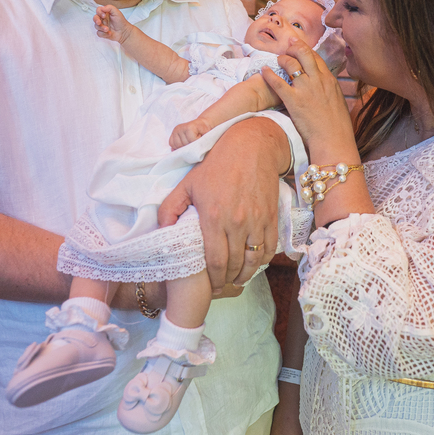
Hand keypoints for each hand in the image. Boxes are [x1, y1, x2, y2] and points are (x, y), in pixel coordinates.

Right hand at [94, 5, 132, 42]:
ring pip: (96, 26)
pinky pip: (99, 33)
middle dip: (96, 20)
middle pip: (95, 18)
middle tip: (99, 23)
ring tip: (108, 29)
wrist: (124, 32)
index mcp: (105, 13)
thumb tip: (102, 7)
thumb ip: (109, 7)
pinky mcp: (102, 33)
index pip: (98, 10)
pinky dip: (104, 34)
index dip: (99, 12)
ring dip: (102, 28)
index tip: (104, 15)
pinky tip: (109, 33)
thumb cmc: (121, 21)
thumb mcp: (116, 12)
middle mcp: (103, 19)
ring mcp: (102, 26)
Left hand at [158, 119, 289, 292]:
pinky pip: (269, 248)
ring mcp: (257, 221)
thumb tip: (162, 230)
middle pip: (235, 265)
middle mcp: (236, 223)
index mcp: (214, 217)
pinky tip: (254, 264)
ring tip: (237, 279)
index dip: (214, 280)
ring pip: (254, 261)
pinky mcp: (271, 217)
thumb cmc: (217, 164)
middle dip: (228, 281)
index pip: (215, 261)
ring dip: (246, 275)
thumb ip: (170, 207)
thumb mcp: (187, 183)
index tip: (211, 287)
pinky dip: (262, 261)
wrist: (252, 147)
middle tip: (222, 287)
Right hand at [169, 118, 210, 149]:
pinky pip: (171, 143)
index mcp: (189, 127)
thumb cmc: (204, 130)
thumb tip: (197, 151)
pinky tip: (183, 145)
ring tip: (189, 142)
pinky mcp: (172, 133)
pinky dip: (176, 146)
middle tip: (195, 141)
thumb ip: (202, 141)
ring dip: (183, 147)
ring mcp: (175, 131)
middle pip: (183, 144)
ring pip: (177, 145)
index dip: (196, 143)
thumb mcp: (207, 134)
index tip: (200, 139)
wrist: (201, 124)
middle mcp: (180, 128)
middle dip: (190, 146)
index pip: (191, 141)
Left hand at [263, 38, 356, 151]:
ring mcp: (304, 88)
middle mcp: (317, 79)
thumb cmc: (338, 126)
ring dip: (282, 58)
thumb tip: (327, 87)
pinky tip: (263, 70)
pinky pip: (277, 82)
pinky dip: (269, 74)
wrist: (333, 139)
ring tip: (277, 59)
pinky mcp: (293, 100)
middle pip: (303, 53)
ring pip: (290, 63)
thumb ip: (330, 90)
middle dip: (294, 46)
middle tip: (287, 45)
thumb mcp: (339, 101)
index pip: (316, 57)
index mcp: (329, 80)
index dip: (306, 49)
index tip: (299, 46)